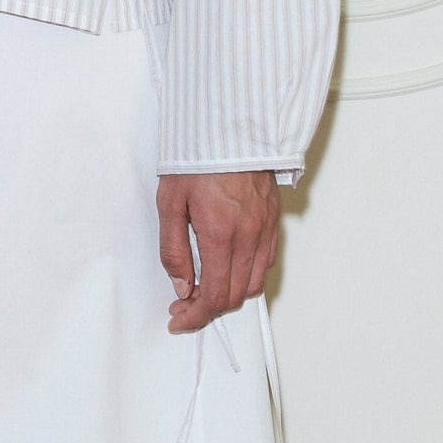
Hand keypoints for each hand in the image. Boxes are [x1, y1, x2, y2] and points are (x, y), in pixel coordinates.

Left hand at [156, 170, 278, 332]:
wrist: (227, 125)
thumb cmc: (197, 157)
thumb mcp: (169, 201)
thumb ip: (174, 248)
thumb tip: (181, 284)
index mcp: (220, 233)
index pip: (214, 296)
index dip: (195, 315)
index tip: (178, 318)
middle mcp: (248, 236)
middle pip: (235, 296)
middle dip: (208, 308)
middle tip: (184, 302)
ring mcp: (264, 229)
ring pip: (253, 283)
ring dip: (229, 292)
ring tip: (205, 285)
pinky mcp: (273, 220)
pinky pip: (265, 262)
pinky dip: (247, 274)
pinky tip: (229, 265)